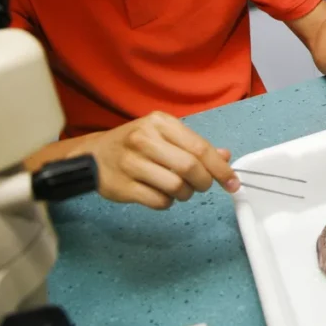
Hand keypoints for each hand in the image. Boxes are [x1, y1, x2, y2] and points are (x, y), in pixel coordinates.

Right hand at [80, 112, 239, 209]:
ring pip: (176, 186)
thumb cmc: (136, 144)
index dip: (220, 168)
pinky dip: (168, 202)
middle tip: (203, 186)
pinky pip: (158, 201)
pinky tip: (162, 194)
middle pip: (190, 167)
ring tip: (180, 189)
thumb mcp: (165, 135)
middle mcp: (144, 139)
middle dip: (205, 182)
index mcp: (160, 123)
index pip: (199, 147)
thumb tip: (225, 157)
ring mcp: (131, 163)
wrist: (92, 155)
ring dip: (186, 194)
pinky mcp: (122, 187)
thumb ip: (194, 145)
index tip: (233, 182)